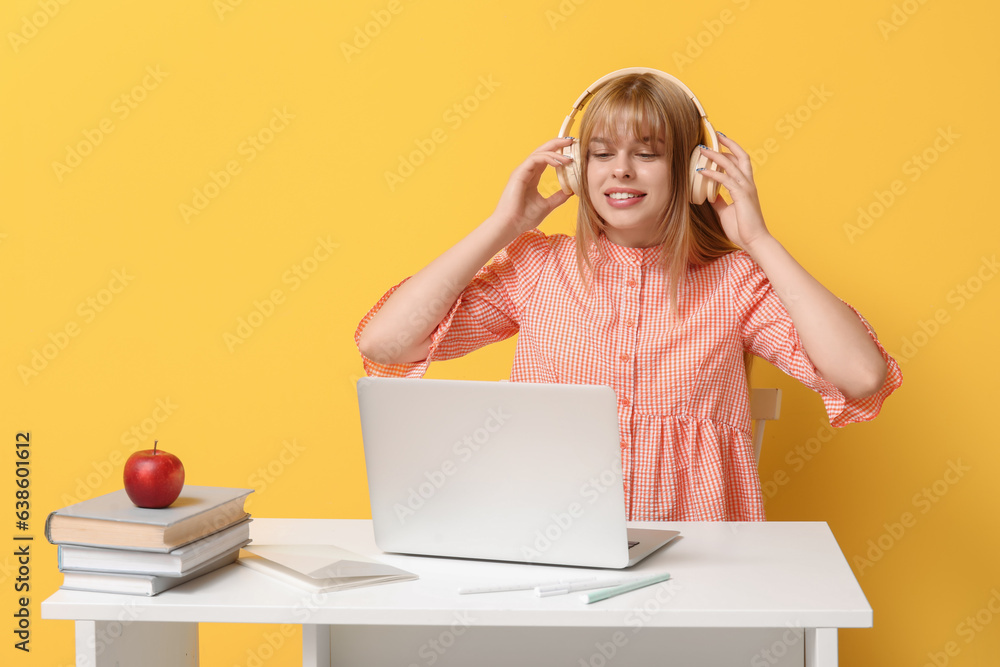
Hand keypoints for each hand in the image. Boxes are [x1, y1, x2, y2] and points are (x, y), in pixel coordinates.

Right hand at [492, 138, 573, 233]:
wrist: (510, 225)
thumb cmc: (523, 217)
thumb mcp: (547, 206)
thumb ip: (558, 197)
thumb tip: (571, 192)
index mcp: (532, 176)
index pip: (547, 158)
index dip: (559, 152)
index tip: (573, 150)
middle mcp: (526, 171)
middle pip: (543, 150)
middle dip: (558, 143)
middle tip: (572, 140)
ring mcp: (522, 171)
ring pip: (540, 153)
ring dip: (556, 152)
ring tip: (569, 157)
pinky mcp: (519, 173)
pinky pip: (535, 160)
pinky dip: (548, 158)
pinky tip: (560, 163)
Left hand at [697, 134, 770, 251]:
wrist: (754, 241)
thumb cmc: (742, 228)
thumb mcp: (725, 211)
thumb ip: (718, 200)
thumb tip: (709, 194)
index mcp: (746, 186)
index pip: (740, 162)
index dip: (730, 151)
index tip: (719, 143)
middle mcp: (748, 184)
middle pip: (740, 156)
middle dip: (728, 144)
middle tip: (715, 134)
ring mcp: (746, 188)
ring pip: (731, 164)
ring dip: (716, 155)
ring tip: (702, 150)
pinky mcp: (742, 195)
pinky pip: (725, 179)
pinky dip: (712, 173)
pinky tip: (701, 171)